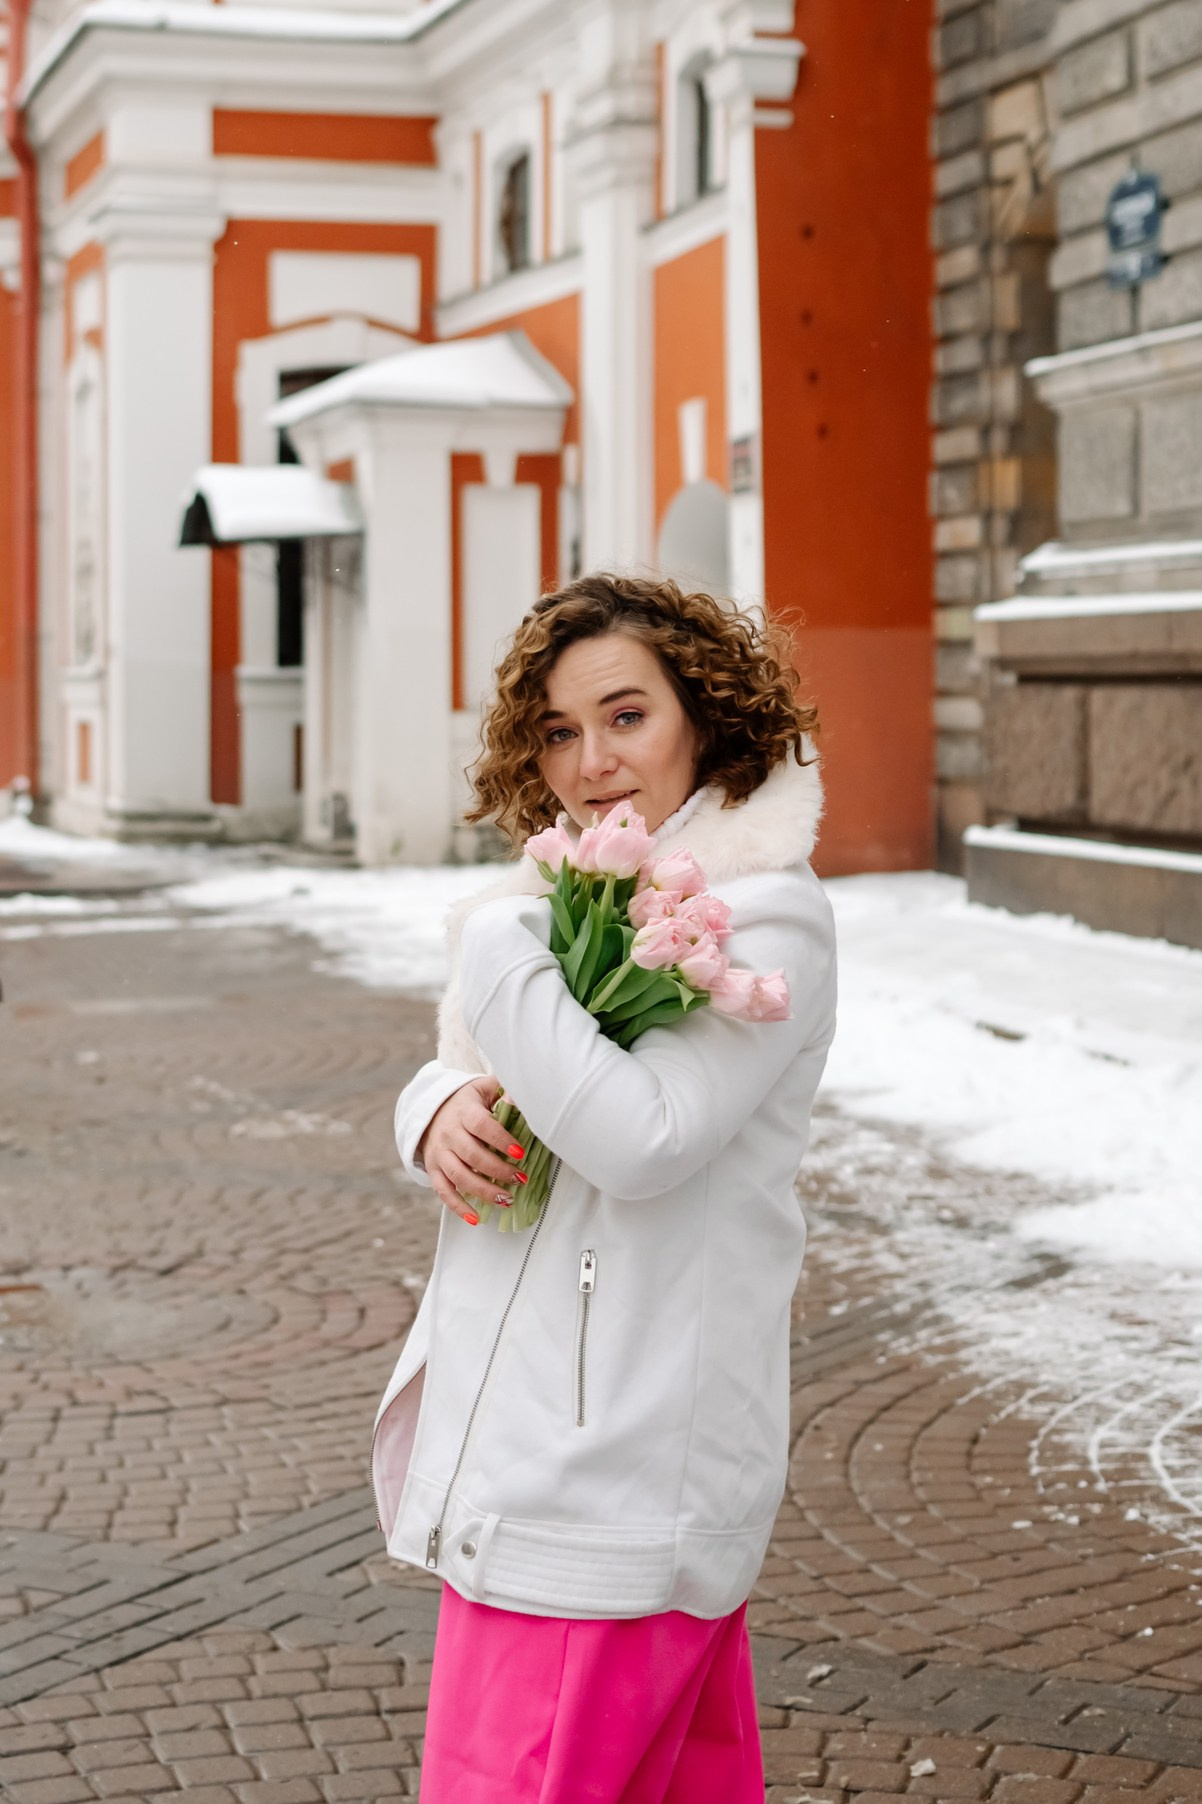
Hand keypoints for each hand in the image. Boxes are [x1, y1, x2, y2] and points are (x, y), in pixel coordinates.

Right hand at [417, 1075, 527, 1225]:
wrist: (432, 1110)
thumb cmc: (468, 1101)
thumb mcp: (483, 1088)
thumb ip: (502, 1090)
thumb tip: (518, 1098)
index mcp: (464, 1112)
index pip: (481, 1126)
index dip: (500, 1140)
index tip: (520, 1152)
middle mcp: (449, 1134)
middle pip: (472, 1155)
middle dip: (498, 1170)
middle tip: (520, 1179)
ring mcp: (439, 1154)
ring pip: (459, 1177)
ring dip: (484, 1191)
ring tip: (507, 1199)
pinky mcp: (434, 1170)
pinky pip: (444, 1192)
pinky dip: (458, 1207)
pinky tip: (476, 1219)